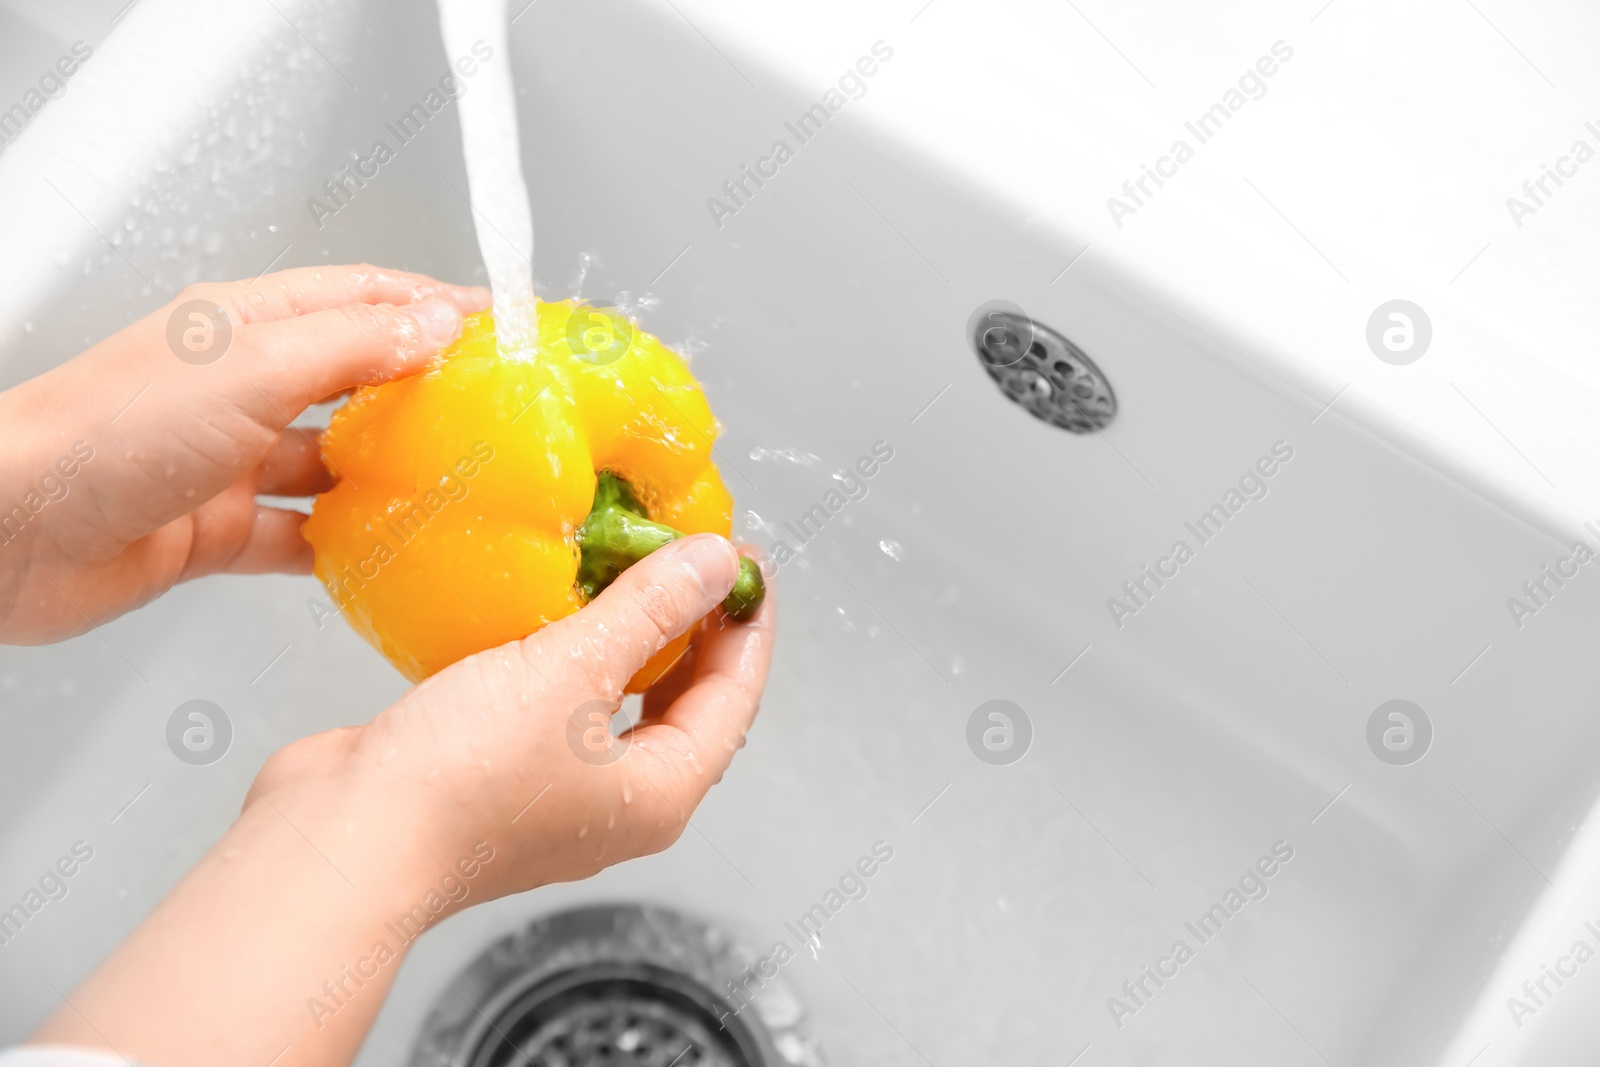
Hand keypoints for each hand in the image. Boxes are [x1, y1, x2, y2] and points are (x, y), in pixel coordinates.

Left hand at [0, 265, 488, 643]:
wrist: (9, 530)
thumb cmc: (106, 431)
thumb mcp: (251, 369)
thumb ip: (352, 349)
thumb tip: (436, 325)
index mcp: (249, 326)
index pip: (364, 300)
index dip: (435, 307)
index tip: (503, 325)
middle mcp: (242, 387)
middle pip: (356, 381)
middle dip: (426, 393)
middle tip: (498, 414)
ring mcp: (230, 461)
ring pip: (334, 464)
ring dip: (390, 477)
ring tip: (456, 489)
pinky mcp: (217, 531)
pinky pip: (301, 536)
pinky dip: (344, 545)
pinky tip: (386, 554)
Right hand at [32, 533, 775, 1066]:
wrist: (342, 840)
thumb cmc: (462, 778)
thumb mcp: (575, 671)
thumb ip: (649, 609)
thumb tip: (718, 563)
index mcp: (660, 793)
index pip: (735, 697)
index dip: (747, 623)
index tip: (746, 561)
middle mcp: (618, 804)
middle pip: (684, 702)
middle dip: (694, 628)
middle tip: (693, 557)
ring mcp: (558, 794)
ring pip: (618, 701)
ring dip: (628, 638)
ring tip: (629, 568)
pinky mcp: (500, 775)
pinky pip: (558, 703)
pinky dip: (566, 654)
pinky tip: (548, 607)